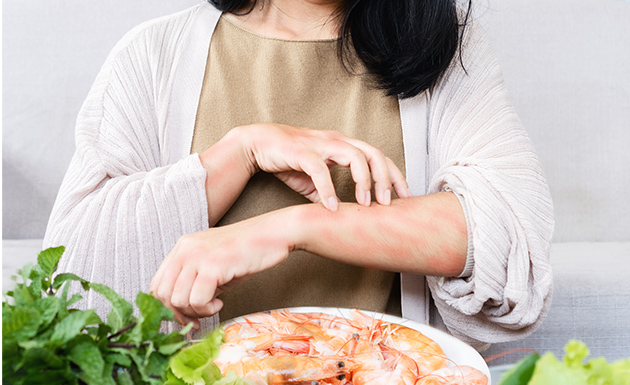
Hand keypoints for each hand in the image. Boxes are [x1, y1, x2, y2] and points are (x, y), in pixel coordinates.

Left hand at [149, 212, 293, 329]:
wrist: (274, 234)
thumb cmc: (248, 251)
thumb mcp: (214, 263)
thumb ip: (194, 281)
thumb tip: (182, 311)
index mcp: (182, 247)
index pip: (157, 283)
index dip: (167, 306)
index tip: (185, 316)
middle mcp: (185, 249)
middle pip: (162, 294)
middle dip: (179, 313)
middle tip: (199, 318)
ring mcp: (197, 255)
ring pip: (178, 300)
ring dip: (196, 311)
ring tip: (214, 305)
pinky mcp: (213, 265)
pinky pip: (198, 300)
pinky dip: (208, 309)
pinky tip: (221, 302)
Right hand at [239, 123, 410, 209]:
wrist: (257, 144)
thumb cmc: (288, 159)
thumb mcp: (314, 179)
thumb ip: (329, 192)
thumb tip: (340, 214)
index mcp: (343, 145)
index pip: (378, 156)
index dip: (394, 176)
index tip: (405, 197)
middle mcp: (337, 141)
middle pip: (373, 153)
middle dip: (386, 178)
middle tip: (389, 204)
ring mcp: (320, 144)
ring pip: (354, 156)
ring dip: (364, 181)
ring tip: (366, 205)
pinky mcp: (301, 151)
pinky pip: (319, 170)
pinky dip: (328, 189)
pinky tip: (332, 207)